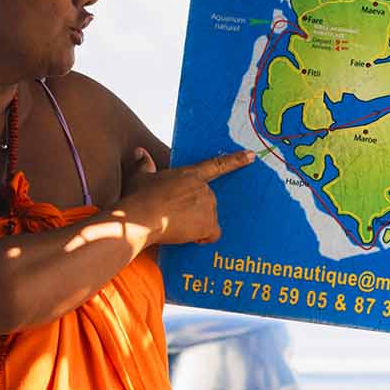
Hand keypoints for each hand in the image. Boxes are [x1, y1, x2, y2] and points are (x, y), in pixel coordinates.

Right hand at [117, 148, 254, 245]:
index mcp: (189, 173)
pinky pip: (212, 234)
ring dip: (196, 224)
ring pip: (209, 218)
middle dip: (195, 210)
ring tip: (175, 225)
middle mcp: (203, 188)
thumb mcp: (140, 178)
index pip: (217, 165)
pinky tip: (188, 236)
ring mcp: (208, 205)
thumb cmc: (138, 198)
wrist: (140, 218)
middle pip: (208, 201)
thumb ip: (144, 165)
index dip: (236, 160)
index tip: (251, 156)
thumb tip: (140, 152)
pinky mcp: (208, 223)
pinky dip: (203, 237)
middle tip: (174, 216)